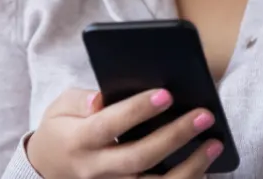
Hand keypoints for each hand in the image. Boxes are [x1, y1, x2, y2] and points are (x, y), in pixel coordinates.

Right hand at [26, 88, 222, 178]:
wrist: (47, 168)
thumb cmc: (62, 130)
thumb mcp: (60, 107)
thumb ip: (80, 100)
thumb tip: (101, 98)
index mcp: (79, 140)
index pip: (109, 124)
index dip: (137, 110)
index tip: (166, 94)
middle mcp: (96, 169)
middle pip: (139, 158)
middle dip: (174, 136)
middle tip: (204, 115)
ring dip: (189, 168)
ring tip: (215, 144)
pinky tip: (205, 169)